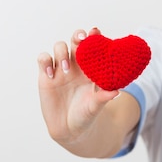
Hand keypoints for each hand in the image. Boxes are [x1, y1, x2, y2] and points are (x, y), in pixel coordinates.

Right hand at [37, 28, 119, 144]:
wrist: (70, 129)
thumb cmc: (86, 115)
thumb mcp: (96, 107)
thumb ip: (104, 97)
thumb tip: (117, 91)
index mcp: (92, 68)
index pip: (93, 47)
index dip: (94, 37)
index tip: (96, 32)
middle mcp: (76, 65)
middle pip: (76, 42)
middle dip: (78, 36)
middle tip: (81, 40)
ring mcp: (60, 69)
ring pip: (59, 47)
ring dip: (62, 52)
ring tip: (66, 69)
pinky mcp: (46, 76)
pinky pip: (43, 60)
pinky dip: (46, 61)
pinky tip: (51, 74)